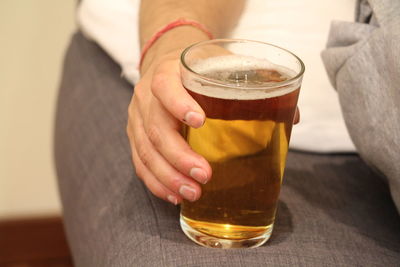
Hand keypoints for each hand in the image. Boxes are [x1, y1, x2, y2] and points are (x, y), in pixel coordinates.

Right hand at [127, 51, 300, 204]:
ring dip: (168, 177)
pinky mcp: (136, 136)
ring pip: (145, 152)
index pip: (165, 87)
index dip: (178, 104)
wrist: (165, 64)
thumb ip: (254, 83)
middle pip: (156, 129)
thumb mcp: (221, 64)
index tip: (200, 121)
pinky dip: (156, 182)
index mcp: (168, 73)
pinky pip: (140, 163)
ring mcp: (138, 118)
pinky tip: (173, 196)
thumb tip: (293, 117)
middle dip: (179, 157)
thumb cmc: (198, 69)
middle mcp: (146, 97)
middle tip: (204, 175)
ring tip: (192, 194)